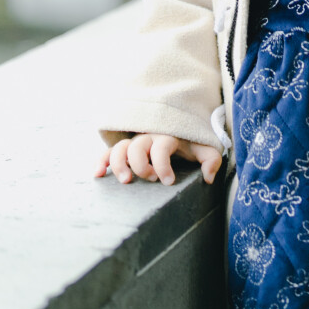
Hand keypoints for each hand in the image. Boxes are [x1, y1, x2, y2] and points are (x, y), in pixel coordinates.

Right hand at [95, 133, 222, 186]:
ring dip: (119, 164)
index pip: (161, 147)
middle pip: (137, 147)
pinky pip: (109, 151)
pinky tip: (97, 174)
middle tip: (150, 179)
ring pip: (120, 148)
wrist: (179, 127)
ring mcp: (135, 141)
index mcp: (168, 135)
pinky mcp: (125, 148)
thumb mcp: (204, 148)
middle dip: (141, 165)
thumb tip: (208, 178)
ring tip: (126, 181)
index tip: (168, 181)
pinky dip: (101, 161)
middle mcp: (149, 136)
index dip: (162, 165)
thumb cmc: (191, 142)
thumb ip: (211, 160)